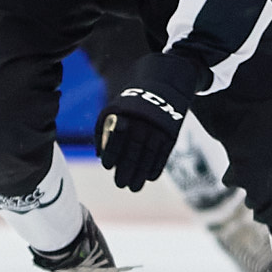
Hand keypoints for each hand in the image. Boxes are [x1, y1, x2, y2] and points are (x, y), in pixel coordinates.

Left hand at [95, 52, 205, 191]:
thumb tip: (99, 155)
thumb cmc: (133, 103)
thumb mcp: (116, 107)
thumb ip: (105, 129)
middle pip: (134, 150)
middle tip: (121, 184)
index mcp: (127, 113)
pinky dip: (157, 166)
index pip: (117, 136)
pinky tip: (150, 178)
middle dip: (127, 169)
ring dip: (141, 173)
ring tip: (134, 187)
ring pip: (149, 155)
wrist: (164, 84)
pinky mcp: (172, 132)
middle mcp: (142, 121)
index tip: (107, 166)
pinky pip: (164, 153)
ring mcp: (159, 127)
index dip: (111, 153)